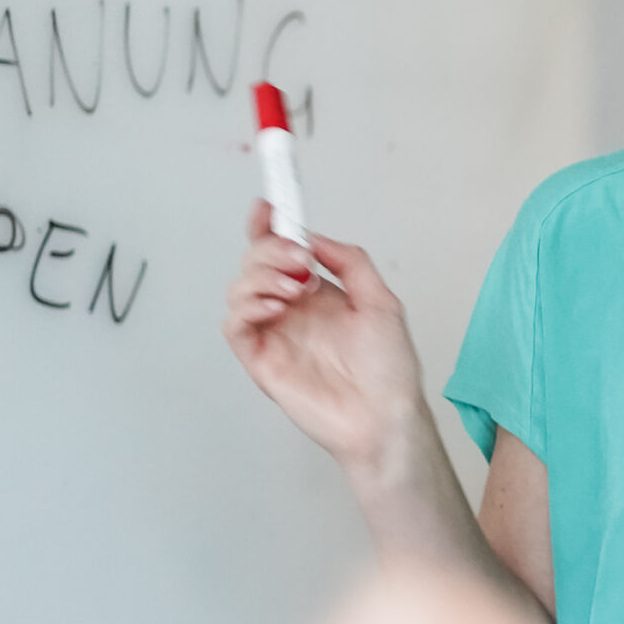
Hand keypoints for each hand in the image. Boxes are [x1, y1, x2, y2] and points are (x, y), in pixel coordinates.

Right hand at [221, 201, 430, 473]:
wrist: (384, 415)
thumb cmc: (388, 368)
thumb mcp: (380, 300)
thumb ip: (349, 262)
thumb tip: (314, 236)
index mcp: (316, 293)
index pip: (279, 252)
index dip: (267, 227)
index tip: (267, 208)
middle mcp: (290, 310)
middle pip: (255, 262)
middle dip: (270, 249)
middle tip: (297, 259)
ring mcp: (273, 334)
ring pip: (239, 288)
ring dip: (261, 276)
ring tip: (295, 289)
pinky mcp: (260, 360)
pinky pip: (234, 325)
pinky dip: (247, 307)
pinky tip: (276, 308)